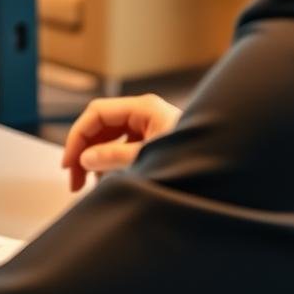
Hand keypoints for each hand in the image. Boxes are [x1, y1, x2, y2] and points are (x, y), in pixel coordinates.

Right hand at [62, 94, 182, 191]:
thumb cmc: (194, 160)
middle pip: (101, 126)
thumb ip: (113, 158)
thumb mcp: (147, 159)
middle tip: (74, 182)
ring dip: (96, 161)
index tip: (69, 163)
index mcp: (144, 108)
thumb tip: (86, 159)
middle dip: (84, 152)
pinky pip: (122, 149)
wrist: (225, 171)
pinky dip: (111, 165)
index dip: (77, 137)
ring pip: (110, 139)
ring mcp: (151, 127)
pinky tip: (109, 182)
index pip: (97, 113)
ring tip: (92, 186)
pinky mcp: (155, 143)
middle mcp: (146, 114)